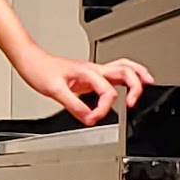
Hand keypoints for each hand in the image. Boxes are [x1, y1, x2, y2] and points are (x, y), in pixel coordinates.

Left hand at [15, 48, 154, 125]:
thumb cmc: (40, 70)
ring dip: (137, 76)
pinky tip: (126, 86)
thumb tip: (89, 119)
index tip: (93, 119)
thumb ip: (73, 105)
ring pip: (123, 67)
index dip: (103, 109)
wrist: (31, 60)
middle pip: (126, 72)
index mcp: (88, 72)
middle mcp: (93, 70)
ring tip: (148, 83)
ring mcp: (93, 70)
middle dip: (135, 87)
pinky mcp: (89, 74)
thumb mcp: (54, 90)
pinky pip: (113, 73)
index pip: (107, 92)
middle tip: (134, 103)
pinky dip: (126, 77)